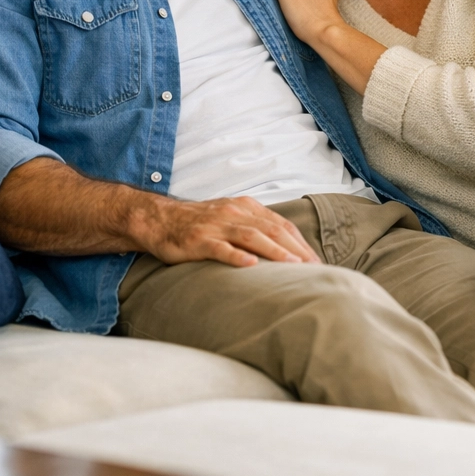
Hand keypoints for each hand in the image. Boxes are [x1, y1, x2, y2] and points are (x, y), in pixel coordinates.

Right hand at [138, 194, 320, 267]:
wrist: (158, 219)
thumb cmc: (199, 224)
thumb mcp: (230, 218)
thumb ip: (254, 227)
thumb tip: (284, 248)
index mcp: (246, 207)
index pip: (280, 224)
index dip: (300, 242)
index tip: (315, 261)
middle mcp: (234, 213)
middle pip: (272, 229)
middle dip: (296, 249)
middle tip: (313, 268)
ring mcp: (216, 226)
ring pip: (252, 237)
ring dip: (275, 251)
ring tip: (293, 266)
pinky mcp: (198, 240)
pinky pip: (220, 248)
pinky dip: (237, 255)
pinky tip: (251, 265)